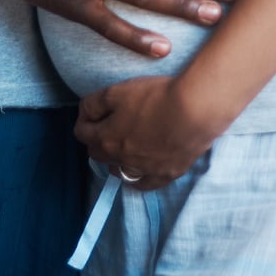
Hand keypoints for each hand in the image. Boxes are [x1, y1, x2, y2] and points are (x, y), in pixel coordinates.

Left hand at [75, 75, 231, 188]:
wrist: (194, 111)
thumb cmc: (154, 97)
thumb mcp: (117, 91)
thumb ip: (94, 103)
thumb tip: (84, 112)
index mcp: (106, 139)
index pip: (82, 133)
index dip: (84, 120)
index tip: (91, 112)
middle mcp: (121, 160)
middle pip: (97, 154)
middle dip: (97, 140)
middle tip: (106, 127)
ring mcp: (144, 170)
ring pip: (119, 171)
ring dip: (115, 160)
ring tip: (122, 148)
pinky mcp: (166, 174)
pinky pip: (144, 184)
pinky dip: (138, 179)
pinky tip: (139, 172)